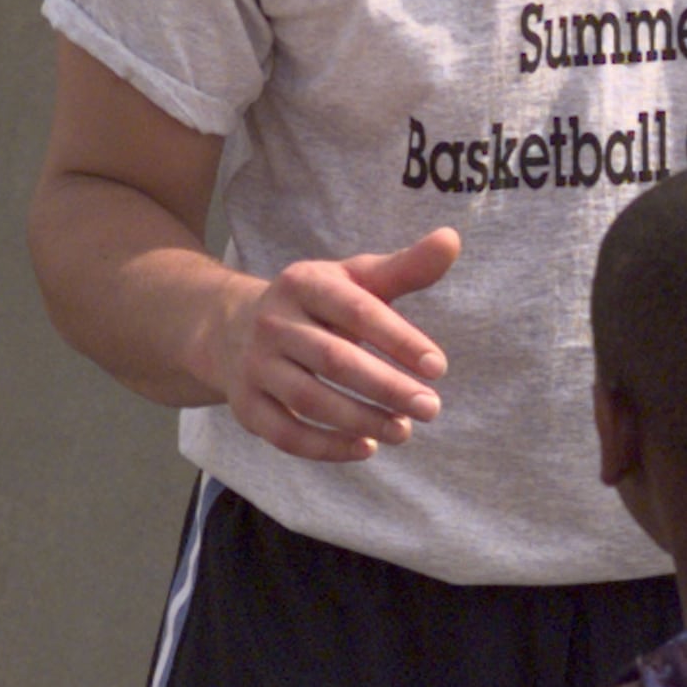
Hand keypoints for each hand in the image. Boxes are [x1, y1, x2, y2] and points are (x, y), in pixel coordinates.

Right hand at [217, 229, 461, 463]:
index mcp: (304, 283)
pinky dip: (327, 447)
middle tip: (431, 408)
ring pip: (309, 400)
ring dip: (362, 420)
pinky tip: (367, 447)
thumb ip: (404, 267)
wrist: (233, 327)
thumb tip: (452, 239)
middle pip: (334, 360)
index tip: (438, 367)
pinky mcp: (246, 405)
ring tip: (405, 431)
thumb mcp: (355, 278)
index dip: (399, 339)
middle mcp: (274, 322)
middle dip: (387, 387)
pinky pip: (285, 434)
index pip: (357, 311)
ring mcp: (255, 365)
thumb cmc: (318, 304)